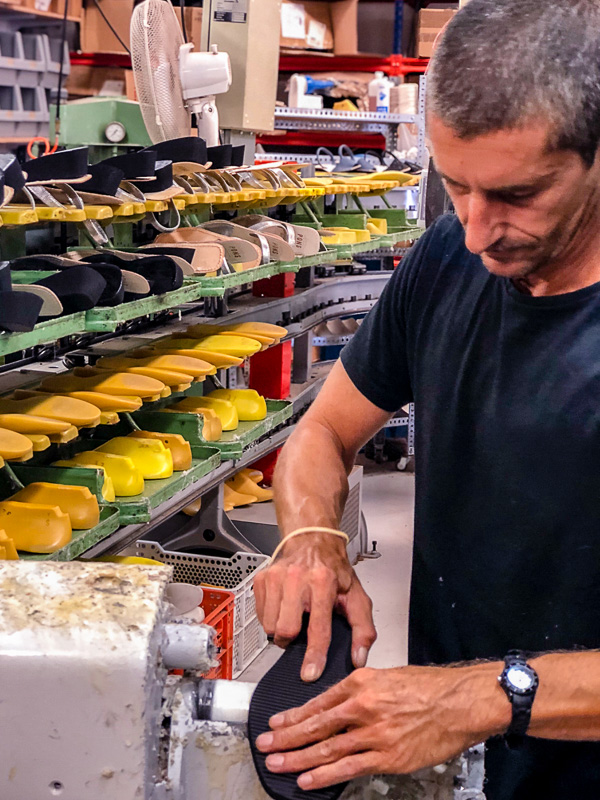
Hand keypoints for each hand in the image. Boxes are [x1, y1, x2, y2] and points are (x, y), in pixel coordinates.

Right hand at [253, 532, 375, 680]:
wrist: (313, 540)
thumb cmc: (334, 569)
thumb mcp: (356, 596)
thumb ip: (363, 629)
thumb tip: (359, 657)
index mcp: (323, 582)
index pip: (318, 627)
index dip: (314, 654)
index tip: (310, 673)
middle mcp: (297, 578)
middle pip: (286, 629)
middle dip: (293, 639)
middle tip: (301, 631)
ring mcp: (276, 577)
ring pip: (270, 626)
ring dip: (281, 630)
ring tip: (293, 617)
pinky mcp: (262, 579)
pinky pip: (260, 615)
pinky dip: (271, 618)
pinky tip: (283, 607)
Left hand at [256, 663, 509, 789]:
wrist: (459, 703)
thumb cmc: (428, 688)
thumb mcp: (386, 676)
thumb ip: (359, 690)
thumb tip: (335, 705)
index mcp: (361, 683)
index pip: (318, 702)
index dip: (293, 715)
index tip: (277, 722)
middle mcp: (363, 707)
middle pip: (315, 725)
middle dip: (287, 736)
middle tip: (266, 743)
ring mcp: (374, 734)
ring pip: (327, 748)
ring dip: (298, 758)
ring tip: (278, 763)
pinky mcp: (387, 757)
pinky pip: (349, 768)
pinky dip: (325, 776)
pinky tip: (308, 780)